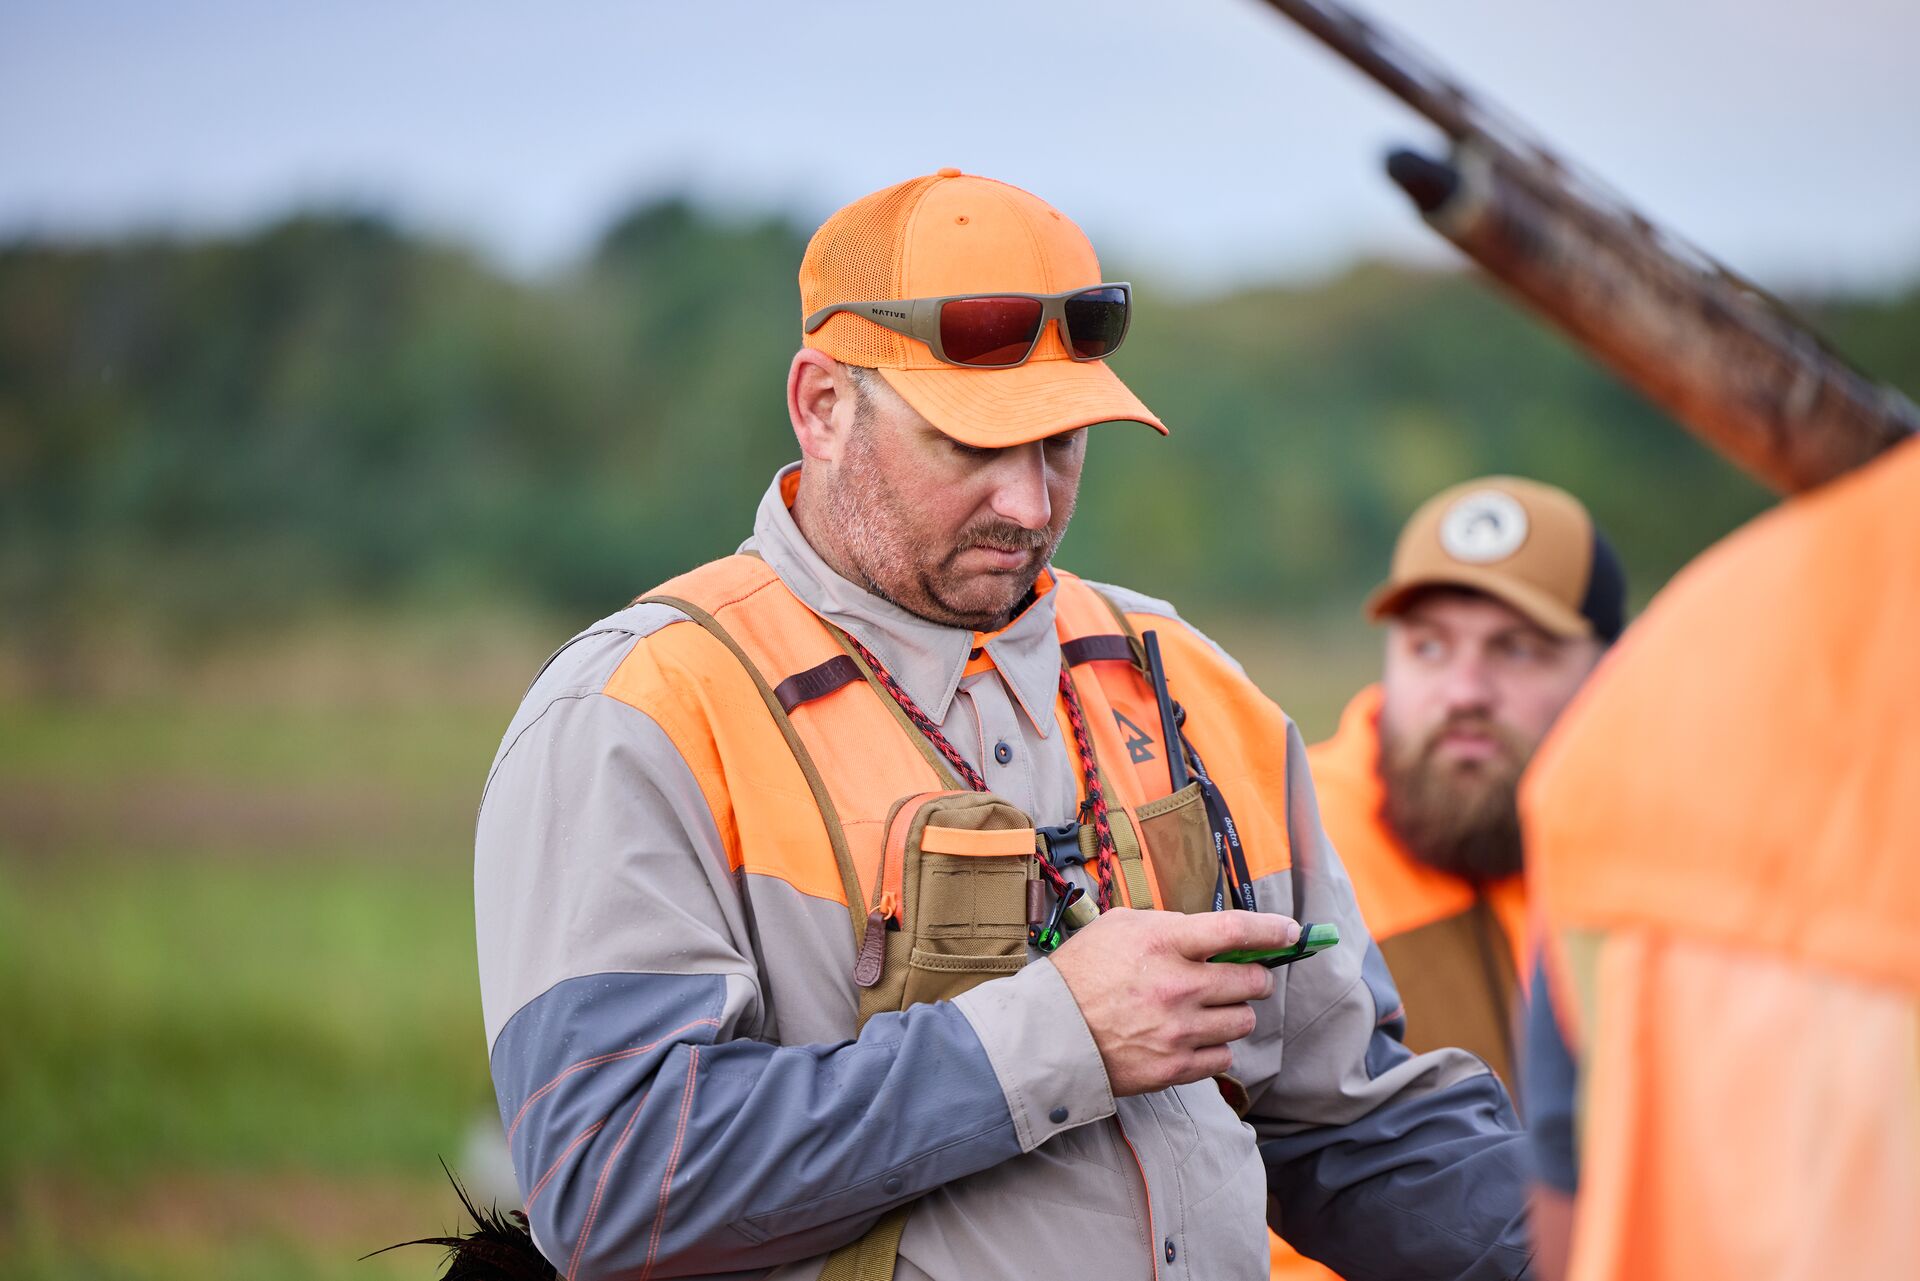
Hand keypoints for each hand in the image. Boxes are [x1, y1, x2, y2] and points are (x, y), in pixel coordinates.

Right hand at [1048, 908, 1299, 1096]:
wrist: (1050, 1033)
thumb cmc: (1082, 972)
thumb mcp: (1119, 926)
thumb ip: (1169, 925)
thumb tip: (1214, 935)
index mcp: (1162, 942)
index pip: (1236, 931)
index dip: (1272, 930)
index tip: (1291, 933)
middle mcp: (1177, 986)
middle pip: (1252, 981)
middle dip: (1255, 977)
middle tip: (1242, 977)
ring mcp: (1178, 1031)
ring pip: (1243, 1021)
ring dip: (1234, 1013)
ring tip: (1209, 1009)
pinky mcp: (1174, 1068)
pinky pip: (1224, 1058)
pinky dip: (1216, 1047)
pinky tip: (1194, 1037)